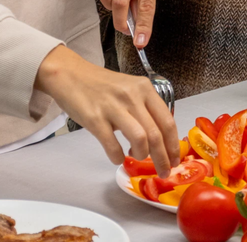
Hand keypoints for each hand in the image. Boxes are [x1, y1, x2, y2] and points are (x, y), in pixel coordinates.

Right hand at [34, 45, 179, 176]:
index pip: (167, 121)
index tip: (175, 160)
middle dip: (163, 158)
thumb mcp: (130, 89)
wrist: (70, 74)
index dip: (173, 144)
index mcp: (145, 89)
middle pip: (156, 134)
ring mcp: (114, 107)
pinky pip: (112, 145)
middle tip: (163, 172)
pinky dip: (118, 156)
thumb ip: (144, 108)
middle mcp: (133, 96)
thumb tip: (158, 138)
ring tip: (137, 157)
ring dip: (142, 155)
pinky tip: (117, 157)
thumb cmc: (101, 85)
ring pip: (140, 139)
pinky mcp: (94, 118)